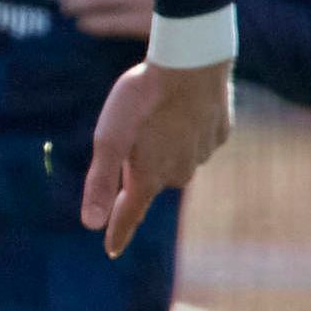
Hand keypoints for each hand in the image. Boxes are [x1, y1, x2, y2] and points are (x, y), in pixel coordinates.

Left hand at [84, 57, 231, 258]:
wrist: (192, 61)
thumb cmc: (143, 98)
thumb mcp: (109, 139)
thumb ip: (100, 183)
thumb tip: (91, 224)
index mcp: (149, 177)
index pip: (129, 214)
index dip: (118, 232)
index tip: (111, 249)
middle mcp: (178, 173)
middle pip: (151, 179)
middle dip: (140, 165)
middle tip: (133, 129)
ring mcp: (202, 153)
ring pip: (176, 157)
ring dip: (164, 144)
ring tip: (158, 113)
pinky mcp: (219, 133)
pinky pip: (197, 138)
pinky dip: (187, 128)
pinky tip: (183, 107)